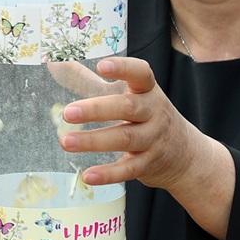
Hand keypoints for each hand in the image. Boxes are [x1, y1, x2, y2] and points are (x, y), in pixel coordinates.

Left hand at [58, 56, 216, 192]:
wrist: (185, 154)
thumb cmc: (145, 115)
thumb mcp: (128, 94)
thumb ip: (91, 81)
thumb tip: (54, 63)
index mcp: (147, 90)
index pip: (141, 74)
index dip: (123, 68)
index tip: (101, 65)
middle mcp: (154, 112)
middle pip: (128, 107)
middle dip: (97, 109)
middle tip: (67, 113)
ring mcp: (154, 139)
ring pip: (125, 138)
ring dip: (93, 141)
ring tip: (65, 142)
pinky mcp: (149, 164)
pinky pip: (129, 169)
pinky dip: (108, 174)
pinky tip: (87, 176)